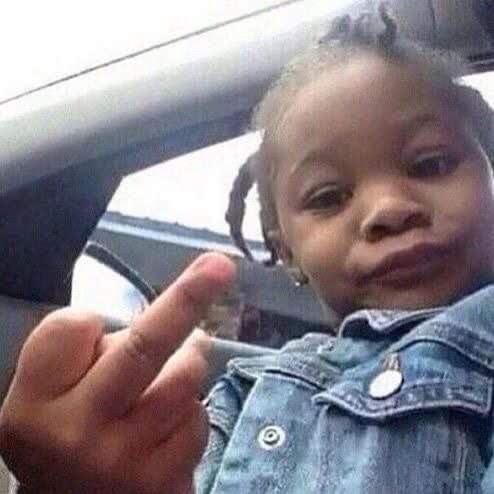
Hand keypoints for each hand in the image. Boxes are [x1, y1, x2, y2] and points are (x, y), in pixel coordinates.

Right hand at [0, 253, 234, 493]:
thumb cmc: (62, 440)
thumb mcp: (43, 398)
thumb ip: (76, 353)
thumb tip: (152, 316)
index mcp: (35, 406)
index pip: (74, 327)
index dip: (92, 323)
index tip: (96, 330)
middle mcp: (79, 434)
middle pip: (144, 347)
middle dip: (187, 298)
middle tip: (219, 266)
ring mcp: (130, 463)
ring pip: (185, 379)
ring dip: (188, 359)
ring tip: (179, 357)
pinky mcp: (169, 483)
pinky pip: (198, 418)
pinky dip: (189, 408)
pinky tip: (169, 422)